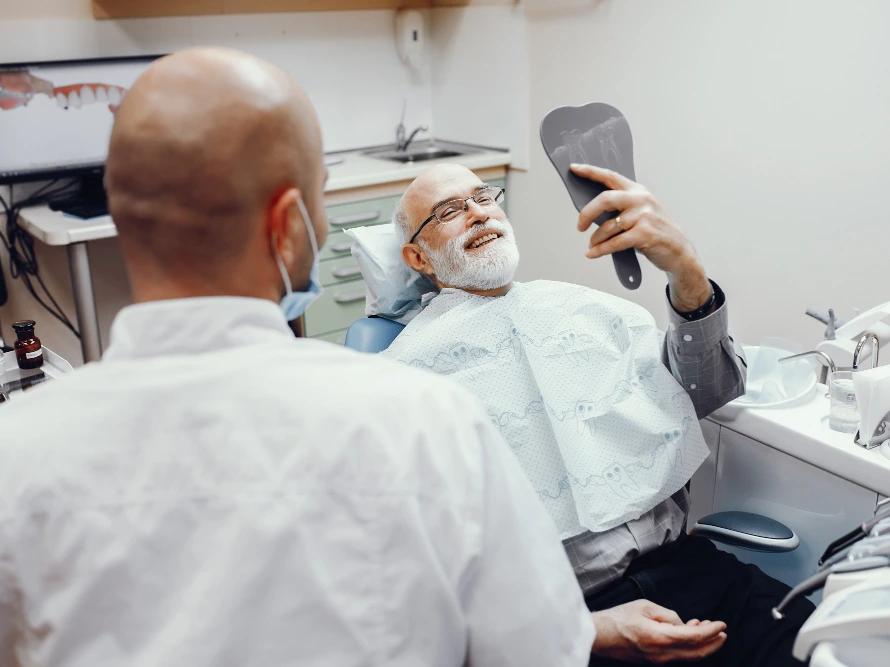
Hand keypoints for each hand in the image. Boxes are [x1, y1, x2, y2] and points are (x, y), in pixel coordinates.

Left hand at [570, 163, 710, 311]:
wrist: (680, 251)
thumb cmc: (657, 231)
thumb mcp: (642, 212)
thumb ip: (622, 207)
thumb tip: (591, 211)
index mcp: (638, 191)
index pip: (610, 176)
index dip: (590, 171)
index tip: (574, 168)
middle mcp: (641, 200)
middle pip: (605, 199)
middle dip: (587, 213)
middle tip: (579, 226)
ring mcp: (644, 216)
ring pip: (608, 226)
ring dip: (596, 239)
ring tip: (592, 245)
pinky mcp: (644, 234)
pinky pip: (614, 242)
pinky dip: (600, 250)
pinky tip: (592, 253)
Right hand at [591, 599, 726, 662]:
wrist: (599, 636)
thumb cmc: (617, 619)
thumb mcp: (644, 607)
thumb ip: (668, 615)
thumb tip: (681, 623)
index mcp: (661, 638)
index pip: (695, 637)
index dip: (711, 631)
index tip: (722, 625)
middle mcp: (663, 654)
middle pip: (697, 653)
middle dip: (713, 643)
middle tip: (721, 632)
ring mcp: (658, 660)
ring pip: (688, 656)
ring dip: (701, 644)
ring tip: (706, 628)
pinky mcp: (654, 660)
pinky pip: (678, 656)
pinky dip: (689, 646)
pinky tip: (687, 633)